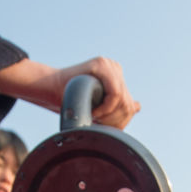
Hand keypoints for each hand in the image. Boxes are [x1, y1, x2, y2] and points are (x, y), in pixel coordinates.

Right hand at [0, 56, 139, 128]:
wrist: (51, 90)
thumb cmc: (73, 100)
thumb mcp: (99, 104)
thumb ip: (117, 104)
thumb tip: (138, 106)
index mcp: (117, 76)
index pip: (130, 103)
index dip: (120, 120)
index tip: (104, 127)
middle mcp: (115, 68)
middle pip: (127, 102)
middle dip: (115, 120)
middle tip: (98, 124)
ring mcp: (109, 65)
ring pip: (122, 99)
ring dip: (109, 115)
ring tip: (94, 116)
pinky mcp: (101, 64)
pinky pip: (115, 93)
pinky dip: (106, 107)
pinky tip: (95, 110)